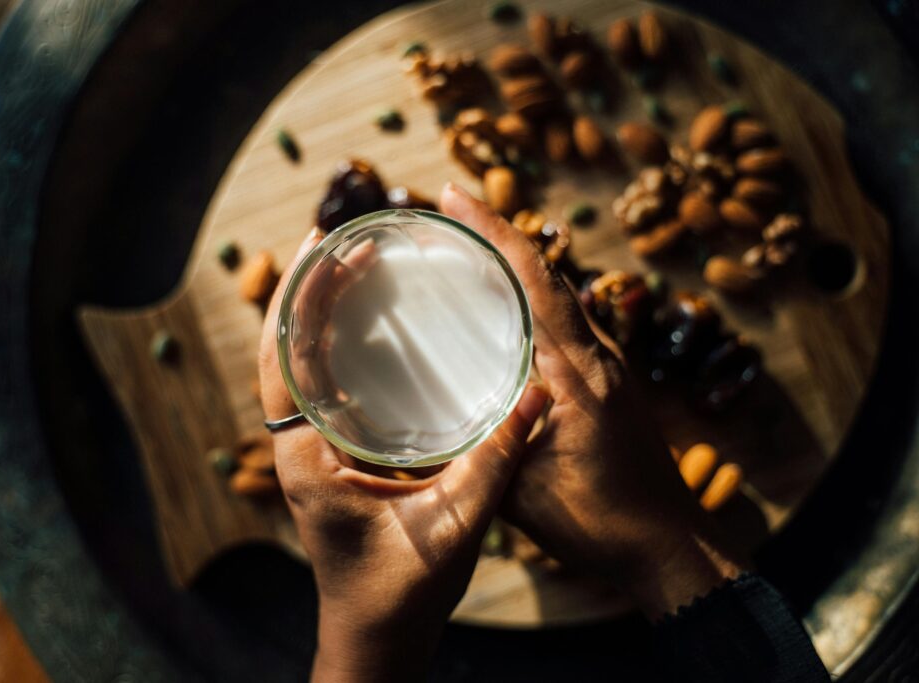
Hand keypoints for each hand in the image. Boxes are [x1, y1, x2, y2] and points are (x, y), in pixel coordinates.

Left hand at [259, 228, 548, 681]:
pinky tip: (372, 329)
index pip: (280, 361)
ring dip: (321, 316)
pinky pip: (324, 389)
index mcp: (307, 458)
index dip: (294, 299)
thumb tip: (539, 398)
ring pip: (302, 367)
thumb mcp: (454, 525)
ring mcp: (314, 453)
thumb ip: (495, 462)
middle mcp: (299, 448)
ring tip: (354, 267)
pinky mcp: (333, 460)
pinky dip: (338, 349)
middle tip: (349, 240)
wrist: (377, 639)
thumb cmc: (401, 593)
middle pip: (286, 351)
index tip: (318, 247)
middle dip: (310, 292)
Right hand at [440, 184, 744, 618]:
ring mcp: (610, 370)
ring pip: (560, 300)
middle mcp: (599, 357)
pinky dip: (535, 306)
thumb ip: (482, 445)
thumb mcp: (522, 487)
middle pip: (548, 276)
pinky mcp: (611, 387)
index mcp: (578, 371)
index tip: (454, 194)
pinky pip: (568, 328)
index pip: (534, 280)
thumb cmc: (600, 522)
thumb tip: (427, 422)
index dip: (493, 230)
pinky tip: (508, 322)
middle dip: (499, 238)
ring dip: (519, 270)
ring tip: (471, 258)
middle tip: (450, 218)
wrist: (667, 547)